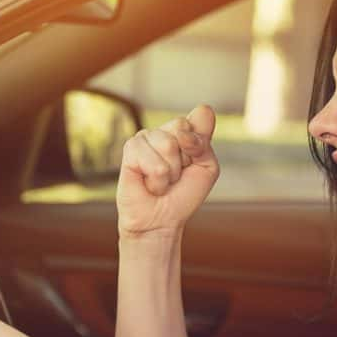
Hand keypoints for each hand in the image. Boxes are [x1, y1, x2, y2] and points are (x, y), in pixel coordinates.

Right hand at [117, 104, 218, 237]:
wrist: (162, 220)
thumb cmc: (184, 195)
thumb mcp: (207, 167)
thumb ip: (204, 141)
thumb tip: (195, 116)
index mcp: (184, 130)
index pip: (200, 117)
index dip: (200, 145)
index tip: (193, 163)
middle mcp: (163, 130)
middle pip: (181, 127)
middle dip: (184, 159)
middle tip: (175, 175)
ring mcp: (144, 138)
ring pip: (167, 144)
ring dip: (169, 173)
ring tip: (162, 181)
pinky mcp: (129, 150)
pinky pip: (150, 159)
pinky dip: (156, 179)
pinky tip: (149, 183)